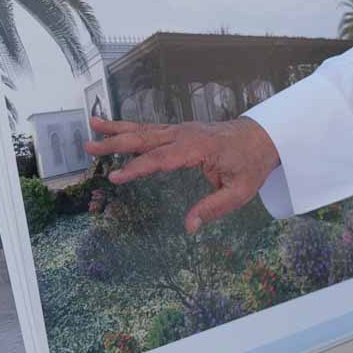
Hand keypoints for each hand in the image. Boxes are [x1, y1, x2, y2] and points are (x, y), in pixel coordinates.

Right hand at [84, 117, 280, 233]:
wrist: (263, 137)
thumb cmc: (251, 164)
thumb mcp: (240, 191)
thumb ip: (213, 208)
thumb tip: (189, 226)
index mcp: (198, 148)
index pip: (162, 158)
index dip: (138, 167)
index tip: (115, 176)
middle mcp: (185, 134)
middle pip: (146, 138)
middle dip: (116, 142)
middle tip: (89, 147)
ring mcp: (182, 129)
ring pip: (145, 129)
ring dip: (117, 129)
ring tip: (92, 126)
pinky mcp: (181, 130)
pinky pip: (152, 128)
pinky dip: (131, 127)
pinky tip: (114, 128)